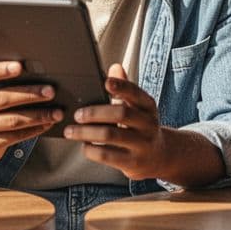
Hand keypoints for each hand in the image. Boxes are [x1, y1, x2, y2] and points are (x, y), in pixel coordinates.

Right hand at [0, 53, 62, 161]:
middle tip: (51, 91)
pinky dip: (34, 130)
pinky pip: (15, 137)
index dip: (0, 70)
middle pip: (2, 99)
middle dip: (30, 94)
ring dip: (38, 115)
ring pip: (12, 121)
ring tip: (57, 112)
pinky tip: (47, 123)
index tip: (20, 66)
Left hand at [65, 64, 170, 179]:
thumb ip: (125, 88)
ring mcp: (142, 144)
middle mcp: (148, 124)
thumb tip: (115, 67)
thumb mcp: (138, 107)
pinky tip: (84, 145)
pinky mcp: (133, 162)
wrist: (159, 156)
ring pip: (110, 135)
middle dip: (95, 113)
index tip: (106, 82)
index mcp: (148, 106)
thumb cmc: (141, 127)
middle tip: (77, 114)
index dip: (122, 87)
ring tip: (71, 131)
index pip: (136, 93)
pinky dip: (91, 149)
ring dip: (86, 132)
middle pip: (121, 114)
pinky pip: (107, 155)